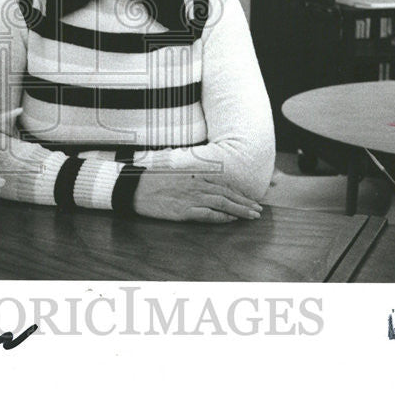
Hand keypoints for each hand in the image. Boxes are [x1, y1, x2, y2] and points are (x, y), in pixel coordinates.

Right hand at [132, 170, 262, 222]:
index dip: (240, 193)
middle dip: (246, 203)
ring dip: (240, 210)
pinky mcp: (185, 211)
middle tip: (259, 210)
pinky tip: (231, 220)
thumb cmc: (154, 182)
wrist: (136, 188)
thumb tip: (206, 183)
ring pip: (223, 204)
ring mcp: (192, 198)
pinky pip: (208, 215)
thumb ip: (192, 178)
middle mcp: (197, 186)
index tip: (251, 199)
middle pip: (228, 195)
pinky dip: (222, 217)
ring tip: (252, 216)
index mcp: (196, 177)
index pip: (224, 186)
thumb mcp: (177, 175)